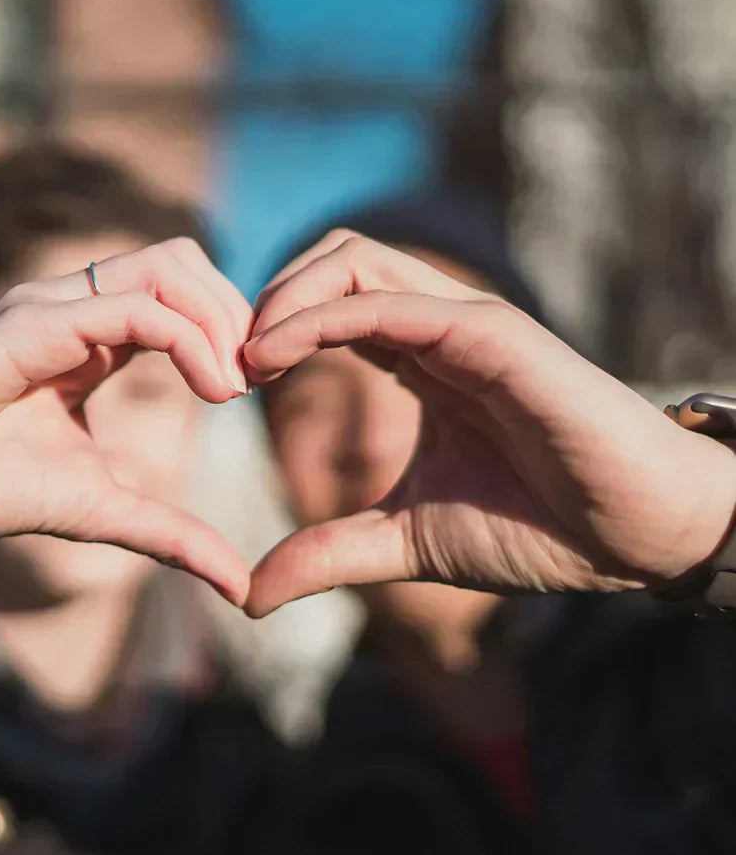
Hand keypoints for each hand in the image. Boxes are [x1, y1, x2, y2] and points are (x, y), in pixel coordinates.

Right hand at [0, 239, 253, 604]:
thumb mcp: (100, 510)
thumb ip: (170, 534)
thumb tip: (239, 585)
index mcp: (93, 337)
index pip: (182, 294)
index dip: (232, 329)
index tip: (260, 387)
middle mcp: (74, 307)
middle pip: (183, 261)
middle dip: (236, 312)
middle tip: (258, 378)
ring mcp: (50, 308)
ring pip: (163, 267)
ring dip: (218, 318)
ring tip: (234, 384)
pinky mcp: (27, 326)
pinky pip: (125, 307)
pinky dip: (185, 337)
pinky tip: (210, 388)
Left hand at [244, 232, 735, 615]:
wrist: (633, 539)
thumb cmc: (538, 528)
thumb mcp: (404, 541)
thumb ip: (328, 554)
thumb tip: (248, 594)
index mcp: (420, 361)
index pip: (328, 307)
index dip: (268, 332)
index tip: (224, 385)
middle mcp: (438, 328)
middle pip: (334, 262)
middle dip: (266, 298)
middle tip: (222, 363)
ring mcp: (466, 323)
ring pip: (356, 260)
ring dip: (283, 297)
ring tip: (242, 359)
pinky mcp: (492, 335)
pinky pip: (391, 303)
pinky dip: (320, 317)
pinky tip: (274, 357)